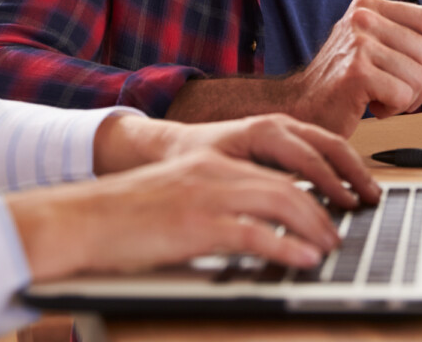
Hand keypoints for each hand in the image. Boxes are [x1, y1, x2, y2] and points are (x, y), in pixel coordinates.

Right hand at [9, 149, 341, 280]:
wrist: (81, 219)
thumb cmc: (128, 216)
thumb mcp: (182, 195)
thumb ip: (220, 200)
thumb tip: (260, 225)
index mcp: (214, 161)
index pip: (279, 166)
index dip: (315, 184)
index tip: (336, 202)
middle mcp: (216, 171)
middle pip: (290, 184)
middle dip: (325, 208)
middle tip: (340, 231)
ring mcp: (207, 196)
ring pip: (282, 202)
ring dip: (314, 227)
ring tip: (329, 246)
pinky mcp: (196, 226)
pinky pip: (255, 235)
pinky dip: (286, 248)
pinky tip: (304, 260)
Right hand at [284, 0, 421, 135]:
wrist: (300, 106)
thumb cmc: (339, 81)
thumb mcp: (374, 47)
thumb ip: (407, 31)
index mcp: (368, 6)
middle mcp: (362, 17)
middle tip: (399, 94)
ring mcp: (358, 42)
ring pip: (419, 76)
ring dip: (407, 99)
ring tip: (380, 98)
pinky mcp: (357, 72)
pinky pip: (403, 95)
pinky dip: (393, 108)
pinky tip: (371, 105)